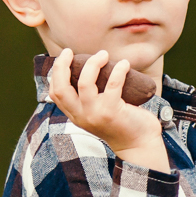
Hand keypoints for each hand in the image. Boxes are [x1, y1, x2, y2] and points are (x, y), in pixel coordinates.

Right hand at [47, 48, 169, 172]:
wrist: (139, 145)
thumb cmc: (122, 124)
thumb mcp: (98, 113)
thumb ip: (91, 100)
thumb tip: (92, 70)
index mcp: (76, 115)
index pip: (55, 94)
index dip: (55, 73)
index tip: (64, 58)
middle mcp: (81, 116)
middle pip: (61, 88)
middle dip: (61, 65)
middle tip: (69, 51)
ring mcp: (95, 115)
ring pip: (84, 83)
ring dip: (93, 63)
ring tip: (103, 54)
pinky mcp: (111, 112)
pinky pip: (112, 84)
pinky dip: (119, 70)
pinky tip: (125, 64)